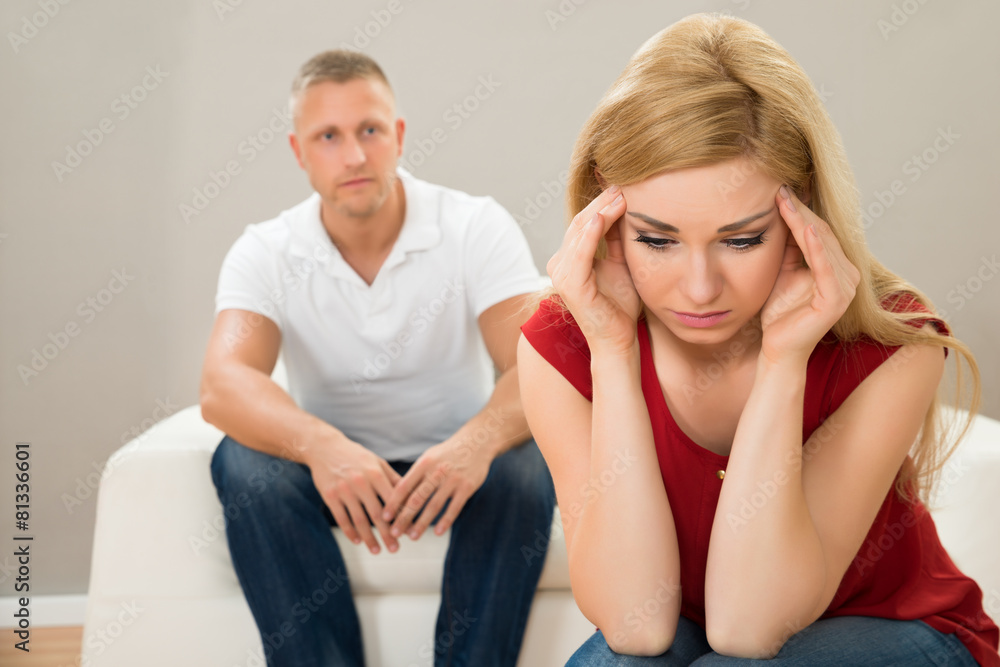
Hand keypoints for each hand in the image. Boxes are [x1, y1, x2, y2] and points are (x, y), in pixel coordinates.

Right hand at [307, 437, 401, 553]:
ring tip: (377, 551)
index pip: (392, 500)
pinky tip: (358, 541)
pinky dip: (350, 532)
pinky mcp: (329, 496)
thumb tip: (412, 496)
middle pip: (377, 514)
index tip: (409, 531)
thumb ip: (393, 479)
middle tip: (395, 548)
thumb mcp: (377, 462)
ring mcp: (344, 490)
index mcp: (375, 473)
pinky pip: (342, 518)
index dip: (401, 517)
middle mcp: (360, 482)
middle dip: (387, 534)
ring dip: (369, 538)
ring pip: (359, 520)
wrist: (324, 447)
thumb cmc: (356, 456)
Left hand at [380, 437, 492, 539]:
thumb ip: (416, 476)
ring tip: (413, 536)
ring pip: (434, 506)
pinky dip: (445, 521)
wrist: (476, 442)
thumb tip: (397, 497)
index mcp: (424, 463)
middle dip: (404, 517)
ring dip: (422, 523)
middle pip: (417, 498)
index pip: (404, 485)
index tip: (384, 517)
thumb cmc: (447, 453)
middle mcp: (437, 471)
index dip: (393, 502)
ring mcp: (453, 480)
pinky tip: (438, 532)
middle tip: (394, 532)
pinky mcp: (467, 487)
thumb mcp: (429, 458)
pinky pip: (454, 508)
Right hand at [546, 185, 639, 353]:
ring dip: (599, 211)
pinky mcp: (570, 285)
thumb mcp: (621, 264)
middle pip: (579, 222)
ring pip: (578, 232)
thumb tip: (624, 207)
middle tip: (623, 183)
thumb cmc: (619, 306)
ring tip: (619, 195)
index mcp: (570, 259)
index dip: (602, 203)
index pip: (584, 222)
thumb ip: (617, 239)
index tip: (623, 185)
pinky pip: (580, 253)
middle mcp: (560, 264)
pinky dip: (590, 233)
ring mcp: (562, 274)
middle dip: (601, 202)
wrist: (618, 339)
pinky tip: (603, 216)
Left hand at [759, 185, 860, 364]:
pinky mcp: (836, 300)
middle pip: (821, 235)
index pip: (818, 231)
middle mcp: (847, 274)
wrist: (778, 347)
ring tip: (786, 202)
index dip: (799, 211)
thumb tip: (784, 213)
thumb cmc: (779, 312)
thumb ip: (788, 247)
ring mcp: (845, 287)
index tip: (780, 190)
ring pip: (823, 246)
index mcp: (836, 267)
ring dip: (803, 222)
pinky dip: (816, 248)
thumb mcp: (782, 271)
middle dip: (800, 211)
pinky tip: (804, 229)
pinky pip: (825, 268)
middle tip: (780, 189)